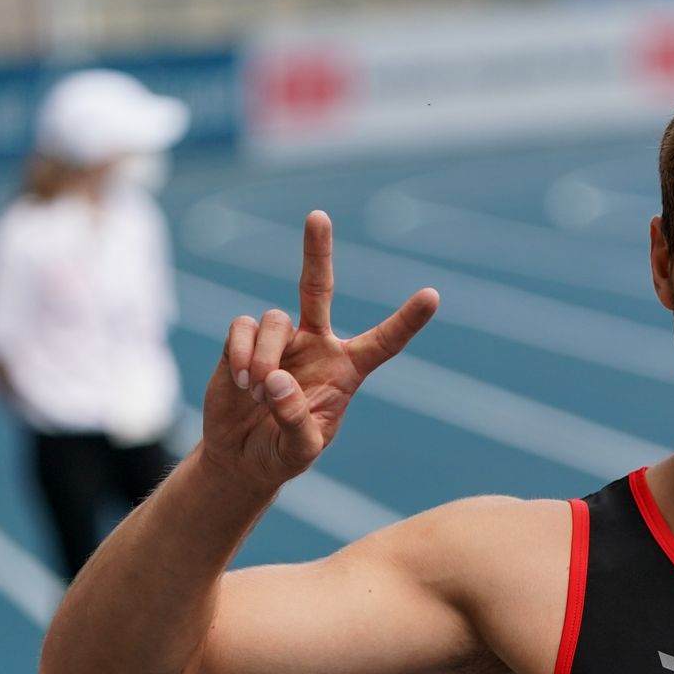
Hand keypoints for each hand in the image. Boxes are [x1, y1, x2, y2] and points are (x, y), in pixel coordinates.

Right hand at [202, 209, 437, 488]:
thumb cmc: (282, 454)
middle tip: (317, 216)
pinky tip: (240, 381)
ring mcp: (280, 340)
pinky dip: (240, 352)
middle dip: (317, 251)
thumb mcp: (299, 452)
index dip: (407, 320)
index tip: (433, 295)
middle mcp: (316, 345)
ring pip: (274, 321)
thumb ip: (296, 420)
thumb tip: (276, 378)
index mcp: (346, 371)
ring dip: (263, 357)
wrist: (241, 458)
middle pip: (317, 288)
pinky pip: (243, 326)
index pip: (383, 342)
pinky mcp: (244, 340)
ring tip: (257, 391)